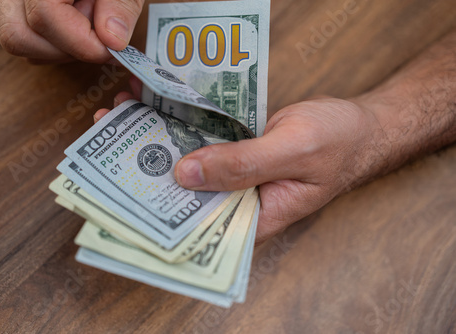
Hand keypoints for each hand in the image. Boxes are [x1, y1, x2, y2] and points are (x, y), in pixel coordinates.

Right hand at [0, 0, 144, 62]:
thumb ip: (120, 3)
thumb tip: (112, 40)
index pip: (44, 15)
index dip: (81, 41)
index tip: (112, 47)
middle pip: (19, 35)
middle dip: (67, 47)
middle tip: (99, 32)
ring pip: (20, 41)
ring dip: (61, 48)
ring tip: (89, 20)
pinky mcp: (18, 5)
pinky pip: (28, 38)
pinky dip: (57, 44)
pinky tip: (79, 22)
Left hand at [94, 92, 382, 244]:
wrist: (359, 124)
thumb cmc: (339, 142)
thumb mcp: (293, 151)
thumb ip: (243, 165)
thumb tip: (186, 175)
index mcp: (253, 220)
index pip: (195, 229)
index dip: (155, 213)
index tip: (119, 188)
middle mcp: (238, 202)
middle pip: (183, 193)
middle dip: (146, 167)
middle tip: (110, 140)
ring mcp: (236, 177)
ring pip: (188, 163)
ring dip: (157, 139)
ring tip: (123, 113)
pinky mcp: (236, 152)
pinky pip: (202, 141)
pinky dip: (180, 123)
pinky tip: (154, 105)